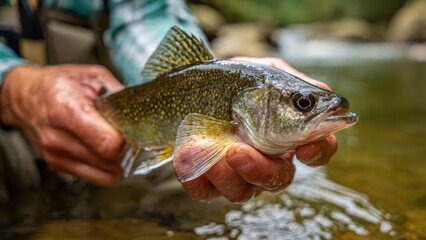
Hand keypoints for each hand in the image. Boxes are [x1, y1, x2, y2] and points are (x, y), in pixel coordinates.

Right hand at [0, 65, 124, 184]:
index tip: (135, 131)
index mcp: (66, 109)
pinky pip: (95, 177)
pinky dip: (107, 167)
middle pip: (108, 160)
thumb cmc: (60, 84)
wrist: (26, 96)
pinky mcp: (58, 166)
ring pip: (105, 174)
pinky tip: (105, 150)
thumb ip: (119, 94)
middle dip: (127, 151)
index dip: (129, 140)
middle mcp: (57, 137)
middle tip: (130, 136)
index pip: (108, 143)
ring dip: (118, 162)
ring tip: (117, 142)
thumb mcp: (93, 76)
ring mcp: (55, 155)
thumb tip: (142, 111)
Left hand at [179, 57, 337, 202]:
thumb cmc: (237, 80)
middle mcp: (268, 159)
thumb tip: (324, 94)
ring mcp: (238, 173)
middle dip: (261, 170)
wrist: (195, 82)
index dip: (318, 152)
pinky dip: (196, 177)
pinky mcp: (208, 178)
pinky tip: (184, 155)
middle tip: (239, 150)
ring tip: (208, 151)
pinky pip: (204, 191)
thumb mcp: (265, 73)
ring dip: (226, 176)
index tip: (305, 147)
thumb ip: (292, 82)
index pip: (316, 150)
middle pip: (279, 179)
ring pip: (242, 192)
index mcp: (289, 134)